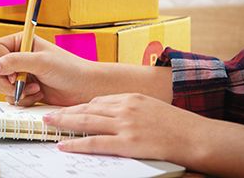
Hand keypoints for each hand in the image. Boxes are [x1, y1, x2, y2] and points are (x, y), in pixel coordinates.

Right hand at [0, 32, 97, 105]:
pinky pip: (10, 97)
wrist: (84, 88)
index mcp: (20, 42)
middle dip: (5, 81)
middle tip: (18, 84)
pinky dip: (22, 99)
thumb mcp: (40, 62)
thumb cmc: (69, 70)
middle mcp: (18, 57)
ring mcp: (20, 74)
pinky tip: (38, 95)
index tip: (12, 72)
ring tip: (35, 89)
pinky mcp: (24, 90)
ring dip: (16, 91)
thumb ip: (15, 62)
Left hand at [43, 93, 207, 161]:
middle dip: (65, 112)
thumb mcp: (152, 109)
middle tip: (47, 114)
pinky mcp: (127, 142)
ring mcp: (125, 124)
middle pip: (87, 108)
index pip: (98, 101)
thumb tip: (114, 117)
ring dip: (64, 123)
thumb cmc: (178, 126)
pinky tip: (64, 144)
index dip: (79, 107)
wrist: (196, 137)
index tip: (67, 110)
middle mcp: (125, 107)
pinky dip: (76, 143)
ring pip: (86, 122)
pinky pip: (94, 142)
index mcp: (131, 98)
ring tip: (48, 124)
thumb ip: (132, 110)